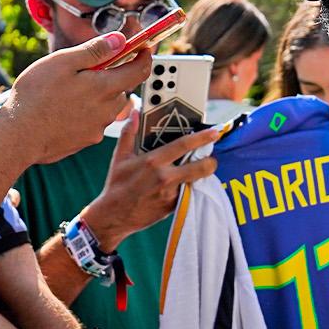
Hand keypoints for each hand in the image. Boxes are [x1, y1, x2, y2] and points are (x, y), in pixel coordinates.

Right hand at [5, 33, 153, 165]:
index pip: (139, 71)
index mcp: (105, 87)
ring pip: (108, 106)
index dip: (144, 56)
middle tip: (88, 68)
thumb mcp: (63, 62)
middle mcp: (108, 110)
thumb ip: (95, 51)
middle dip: (112, 76)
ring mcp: (98, 128)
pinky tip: (64, 109)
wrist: (19, 135)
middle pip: (122, 89)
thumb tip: (120, 40)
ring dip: (99, 95)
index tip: (143, 47)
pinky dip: (86, 111)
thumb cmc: (36, 95)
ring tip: (69, 90)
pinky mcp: (87, 140)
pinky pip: (95, 121)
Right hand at [81, 113, 219, 250]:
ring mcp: (171, 193)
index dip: (202, 138)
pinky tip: (182, 186)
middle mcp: (165, 177)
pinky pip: (187, 194)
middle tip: (211, 158)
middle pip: (201, 167)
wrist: (114, 216)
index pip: (184, 145)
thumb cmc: (116, 184)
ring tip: (195, 172)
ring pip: (195, 181)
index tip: (214, 133)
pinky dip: (187, 189)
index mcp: (153, 161)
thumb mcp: (120, 157)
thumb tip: (134, 112)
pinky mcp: (173, 207)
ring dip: (199, 176)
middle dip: (211, 162)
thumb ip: (129, 132)